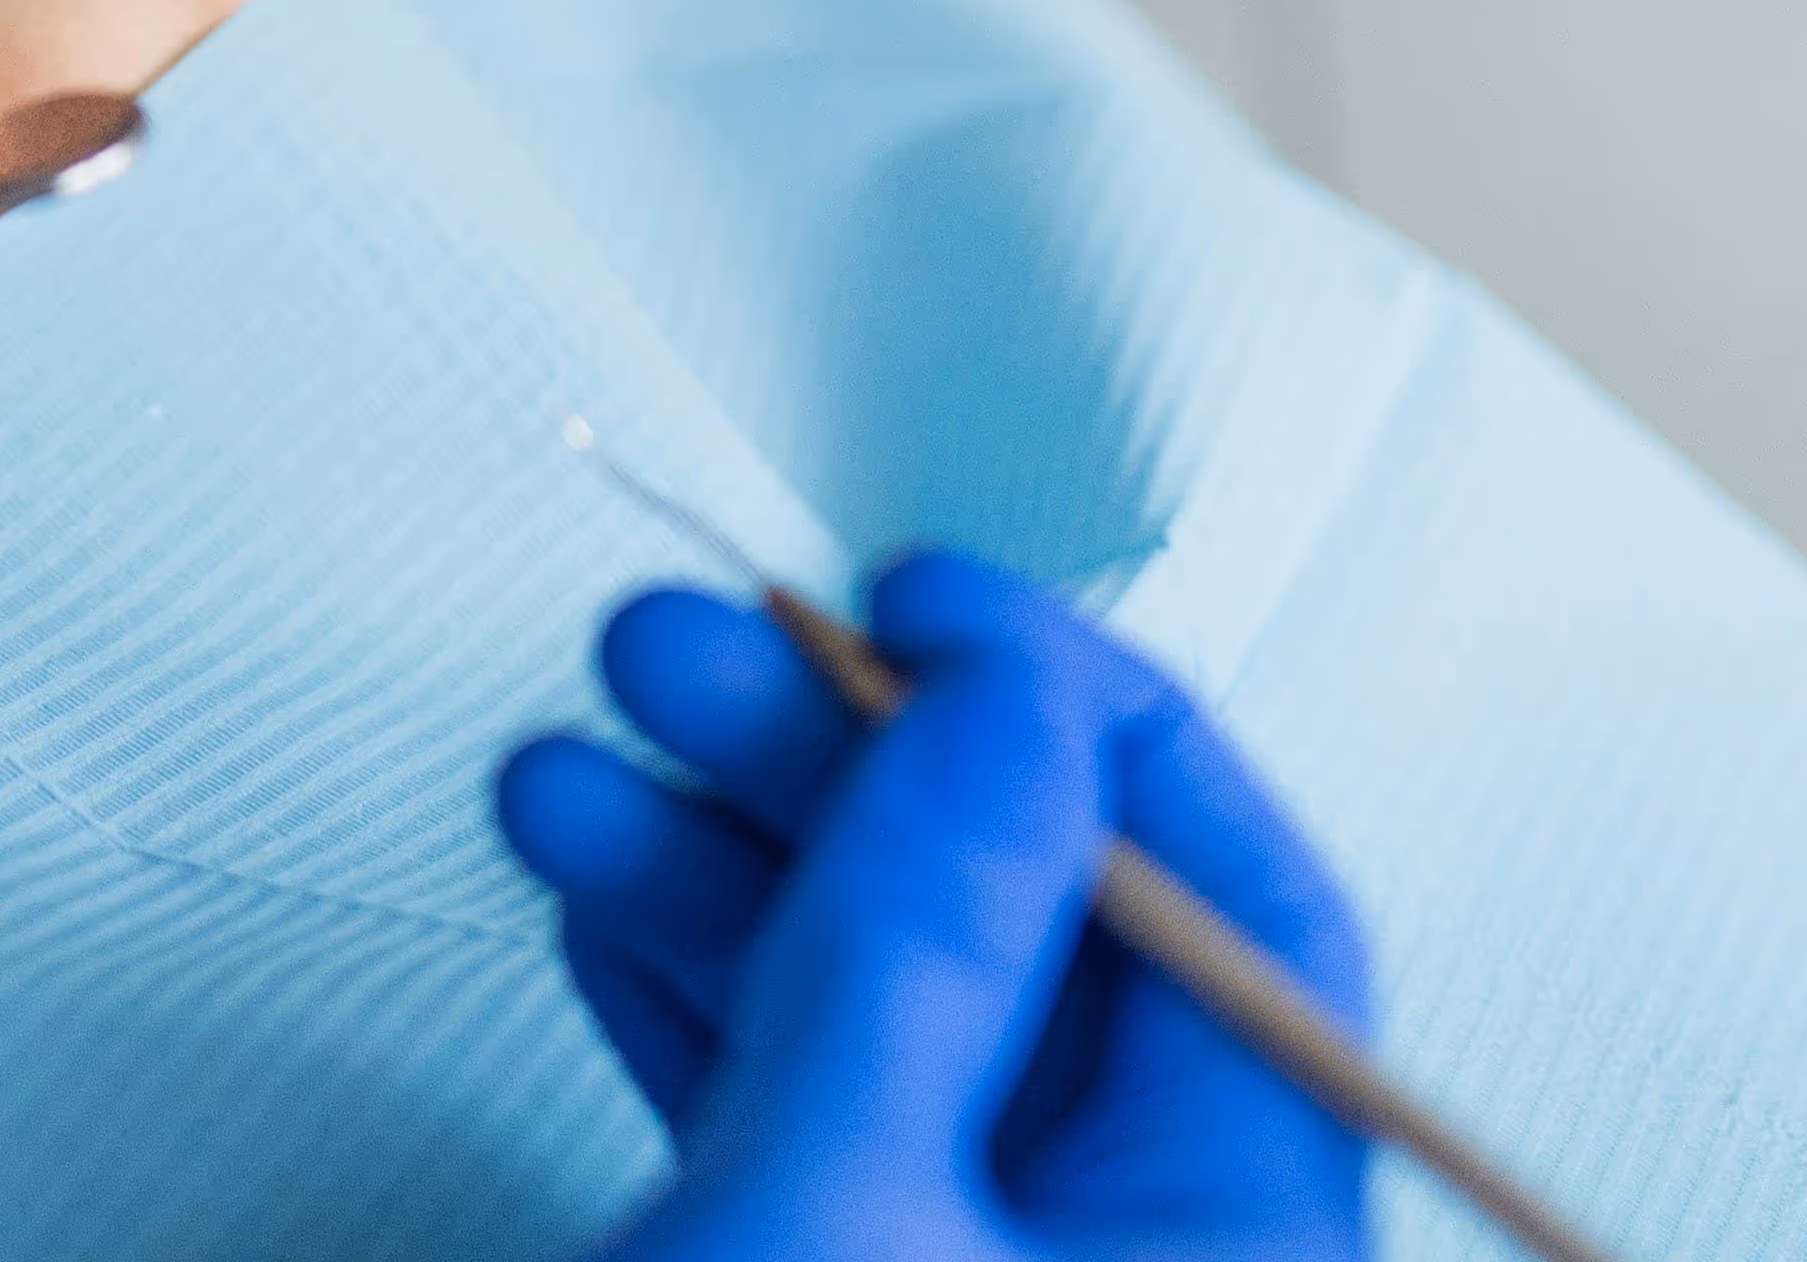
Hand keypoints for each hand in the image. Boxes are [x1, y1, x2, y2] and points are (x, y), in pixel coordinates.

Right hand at [493, 552, 1372, 1261]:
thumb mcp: (837, 1203)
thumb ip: (917, 944)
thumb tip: (1001, 712)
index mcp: (1229, 1237)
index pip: (1233, 915)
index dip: (1079, 722)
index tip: (926, 609)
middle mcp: (1125, 1250)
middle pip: (1026, 935)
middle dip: (829, 772)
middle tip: (684, 658)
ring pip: (885, 1012)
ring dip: (716, 869)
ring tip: (573, 775)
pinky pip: (803, 1104)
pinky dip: (696, 995)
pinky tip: (600, 904)